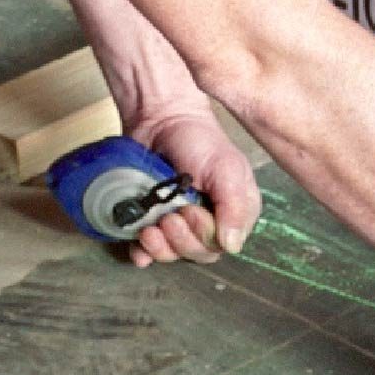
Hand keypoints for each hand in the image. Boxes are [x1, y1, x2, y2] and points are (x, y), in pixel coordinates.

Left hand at [123, 104, 260, 266]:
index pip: (222, 244)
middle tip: (168, 218)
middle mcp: (210, 221)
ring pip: (173, 254)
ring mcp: (181, 223)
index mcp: (235, 211)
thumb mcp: (225, 168)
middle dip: (180, 240)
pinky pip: (148, 252)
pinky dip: (142, 254)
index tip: (190, 211)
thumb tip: (232, 245)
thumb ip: (234, 205)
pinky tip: (138, 247)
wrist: (160, 120)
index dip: (203, 235)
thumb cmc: (199, 140)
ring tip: (149, 228)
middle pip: (198, 253)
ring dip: (160, 248)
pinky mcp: (154, 222)